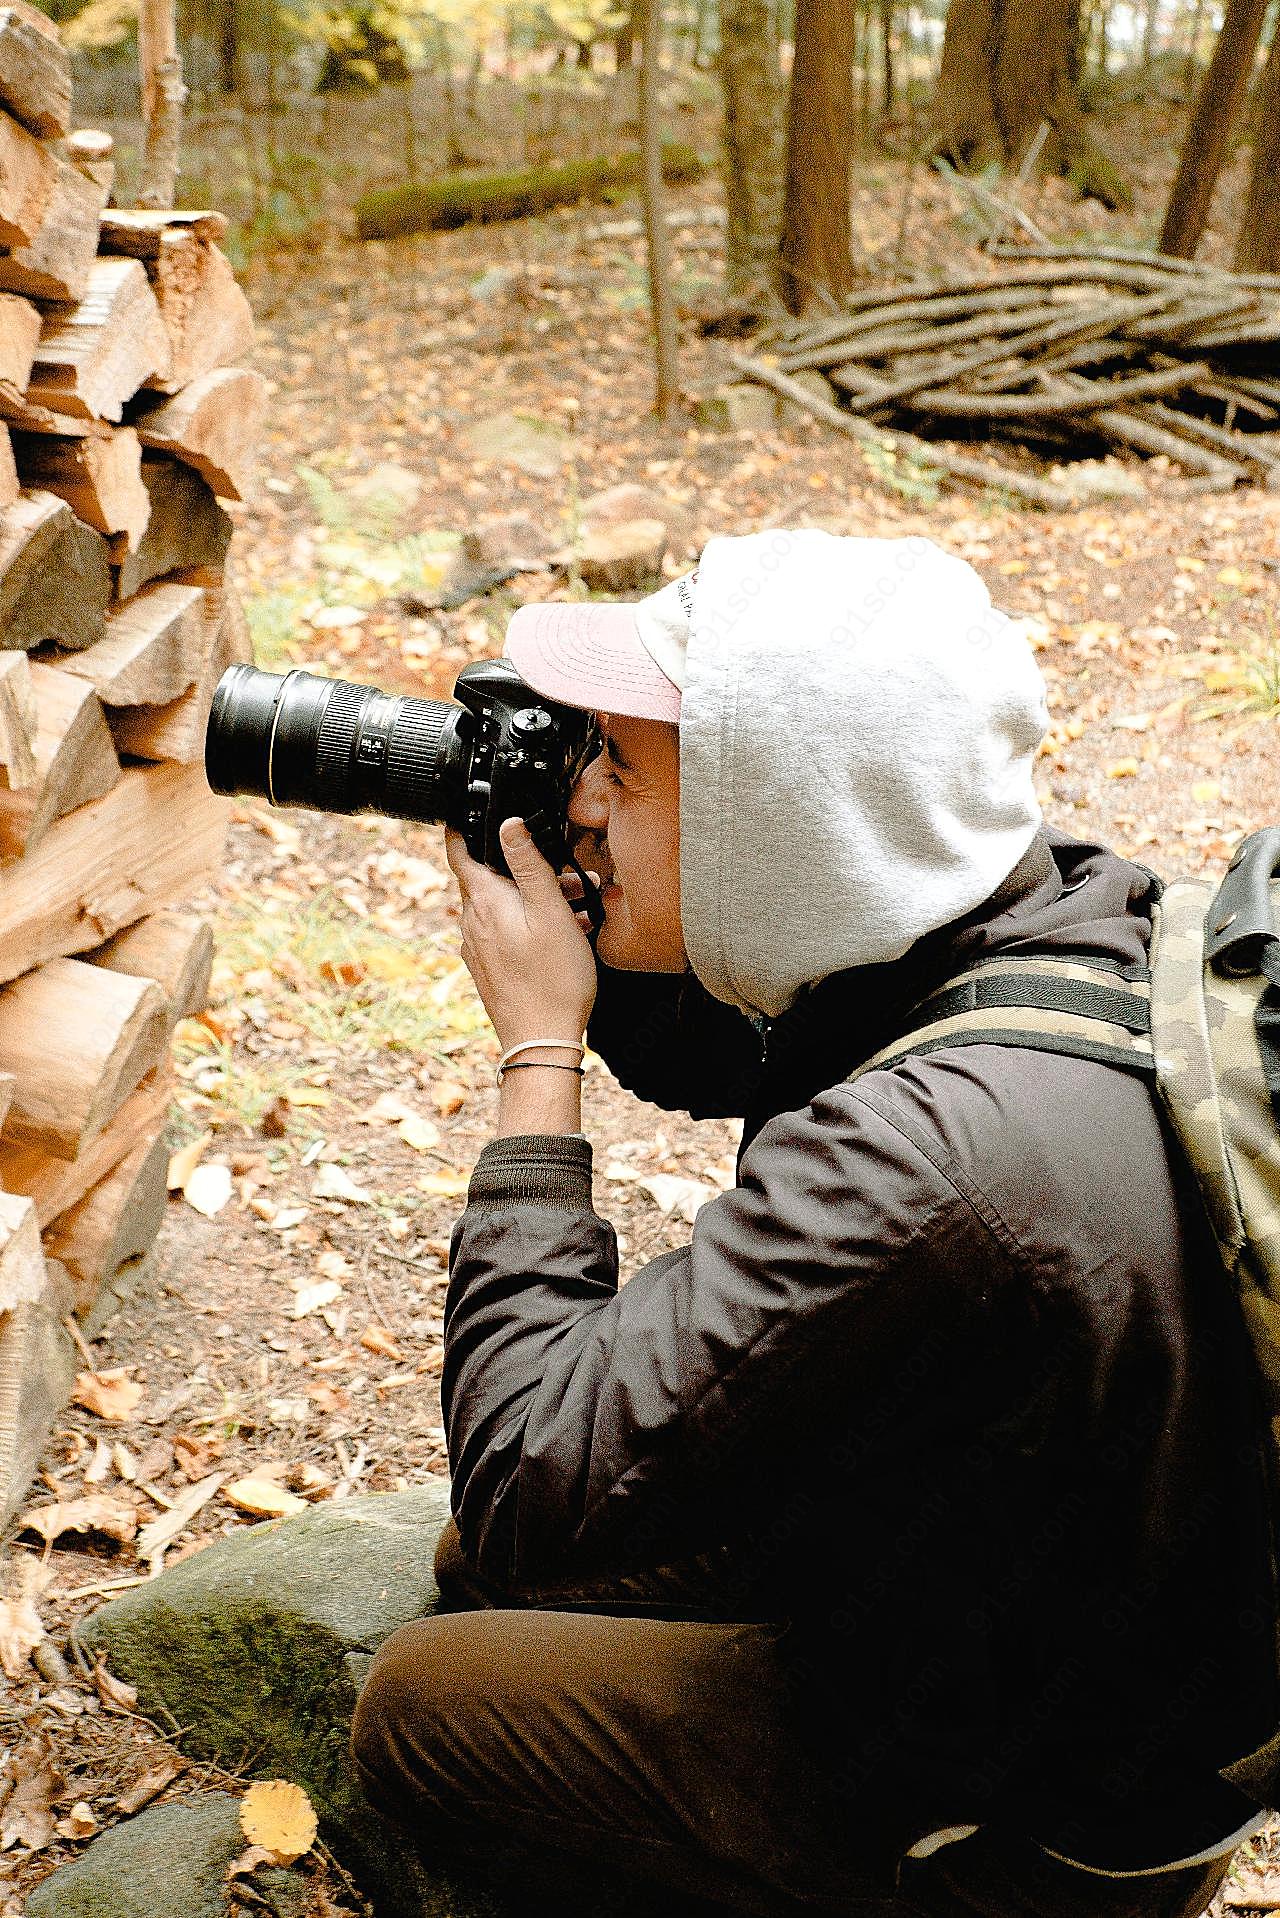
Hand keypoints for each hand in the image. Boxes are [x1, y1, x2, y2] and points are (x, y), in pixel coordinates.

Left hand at [445, 818, 596, 1050]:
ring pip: (506, 906)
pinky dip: (534, 923)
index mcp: (483, 902)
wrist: (541, 1042)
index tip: (469, 811)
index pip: (458, 851)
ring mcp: (479, 948)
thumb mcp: (549, 911)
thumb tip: (508, 823)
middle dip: (529, 870)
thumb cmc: (552, 980)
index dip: (463, 826)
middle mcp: (472, 923)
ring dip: (540, 899)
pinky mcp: (490, 968)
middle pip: (493, 879)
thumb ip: (529, 864)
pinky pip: (509, 932)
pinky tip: (567, 934)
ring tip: (581, 908)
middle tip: (570, 876)